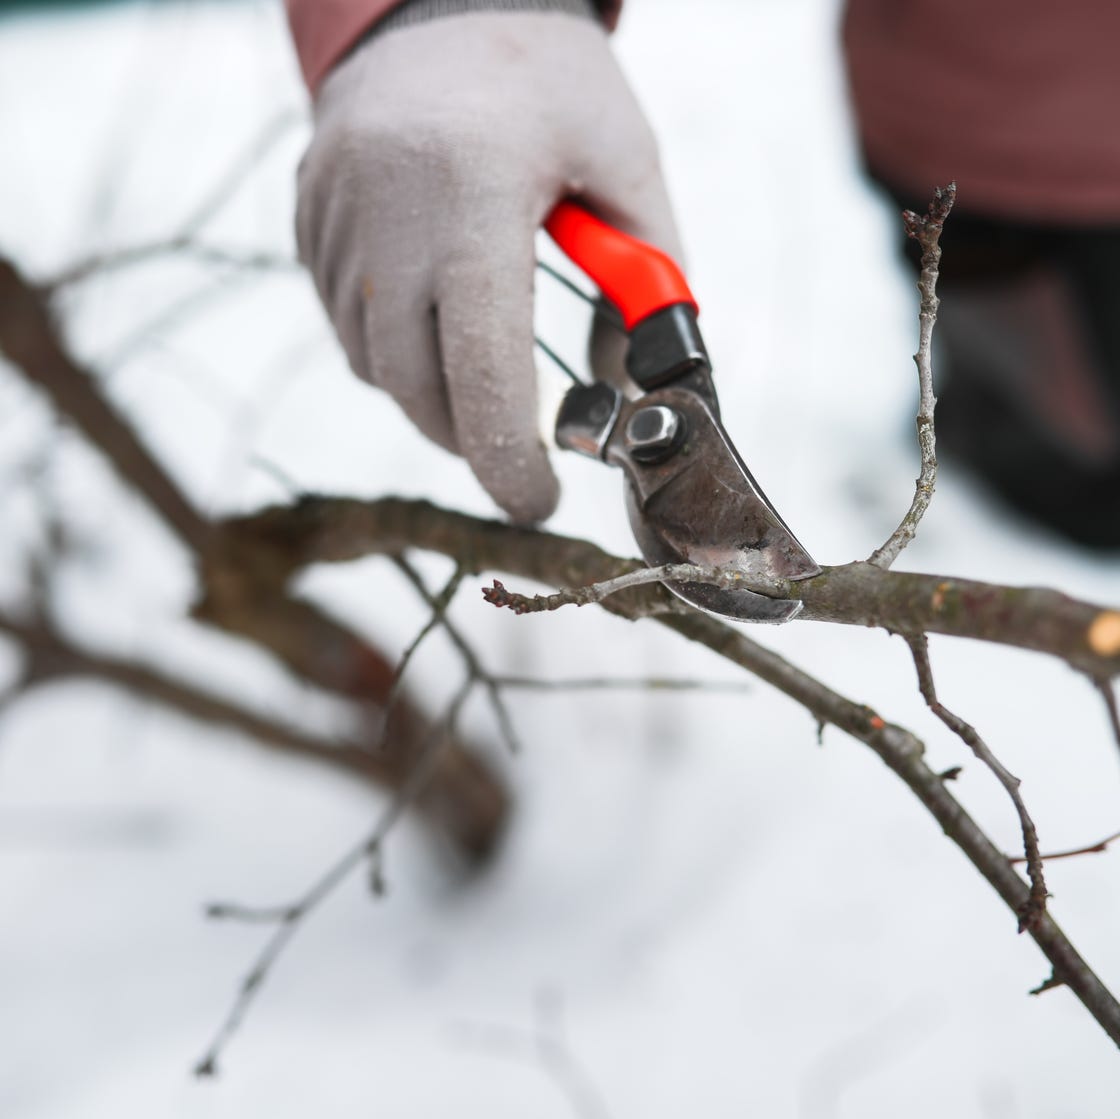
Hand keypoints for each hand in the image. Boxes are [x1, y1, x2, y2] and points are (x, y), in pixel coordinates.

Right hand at [296, 10, 681, 522]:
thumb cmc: (549, 83)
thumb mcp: (626, 164)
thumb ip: (646, 281)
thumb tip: (631, 386)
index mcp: (473, 193)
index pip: (480, 361)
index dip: (507, 452)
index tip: (535, 501)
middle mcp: (385, 210)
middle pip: (415, 385)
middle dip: (470, 436)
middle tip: (516, 443)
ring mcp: (333, 215)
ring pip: (373, 364)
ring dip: (431, 394)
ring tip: (478, 362)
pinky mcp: (307, 219)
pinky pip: (344, 323)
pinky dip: (392, 348)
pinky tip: (431, 311)